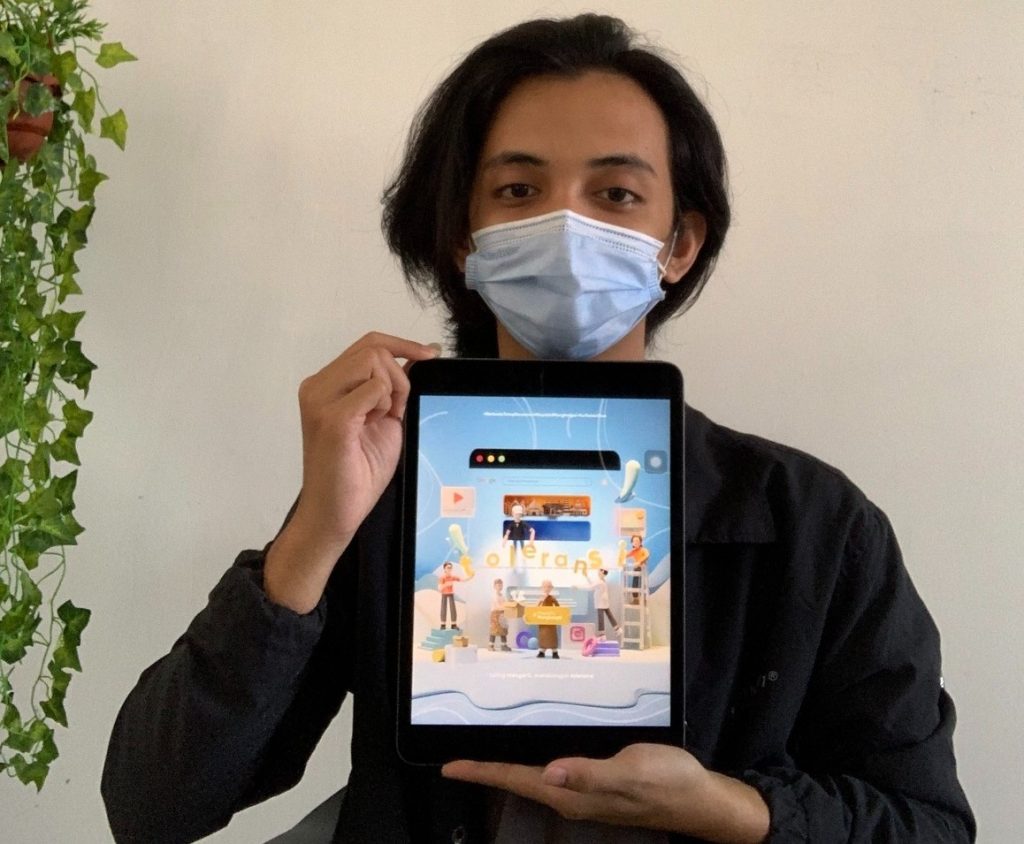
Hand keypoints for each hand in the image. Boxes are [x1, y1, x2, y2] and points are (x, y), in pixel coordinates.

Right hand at [265, 332, 437, 611]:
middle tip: (396, 410)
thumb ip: (394, 387)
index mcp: (325, 384)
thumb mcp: (385, 418)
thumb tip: (421, 355)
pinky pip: (374, 388)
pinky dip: (386, 404)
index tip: (429, 354)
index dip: (402, 344)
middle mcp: (317, 387)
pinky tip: (377, 425)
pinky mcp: (332, 418)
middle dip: (398, 375)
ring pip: (373, 362)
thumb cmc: (358, 472)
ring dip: (392, 389)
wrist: (335, 512)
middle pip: (372, 349)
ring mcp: (320, 401)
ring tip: (382, 419)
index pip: (367, 344)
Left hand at [442, 743, 768, 842]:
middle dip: (487, 772)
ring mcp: (584, 794)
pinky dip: (533, 763)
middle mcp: (572, 798)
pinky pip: (554, 775)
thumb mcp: (631, 772)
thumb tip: (549, 773)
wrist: (701, 800)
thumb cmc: (669, 782)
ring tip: (482, 755)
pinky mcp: (597, 786)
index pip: (518, 781)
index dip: (483, 773)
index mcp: (574, 795)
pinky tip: (532, 751)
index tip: (450, 768)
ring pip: (534, 780)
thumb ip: (589, 773)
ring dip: (508, 768)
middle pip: (519, 782)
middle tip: (456, 760)